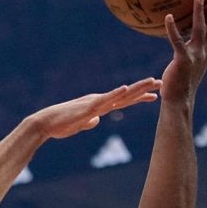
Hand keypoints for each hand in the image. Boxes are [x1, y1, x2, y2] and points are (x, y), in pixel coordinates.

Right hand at [24, 78, 161, 139]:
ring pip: (120, 94)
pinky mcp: (87, 107)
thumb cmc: (60, 125)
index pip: (123, 101)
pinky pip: (104, 100)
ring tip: (152, 82)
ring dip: (136, 88)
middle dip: (144, 89)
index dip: (139, 97)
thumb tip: (96, 120)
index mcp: (99, 105)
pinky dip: (115, 94)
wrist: (45, 123)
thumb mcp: (79, 124)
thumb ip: (89, 121)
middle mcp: (99, 101)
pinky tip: (125, 89)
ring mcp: (94, 102)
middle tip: (161, 82)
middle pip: (126, 94)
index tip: (154, 95)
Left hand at [161, 0, 206, 103]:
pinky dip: (172, 29)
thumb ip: (190, 49)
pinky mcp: (183, 60)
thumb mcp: (190, 62)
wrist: (180, 100)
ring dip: (200, 12)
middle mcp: (205, 51)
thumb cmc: (182, 81)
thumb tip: (185, 39)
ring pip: (200, 29)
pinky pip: (177, 41)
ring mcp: (195, 55)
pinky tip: (168, 17)